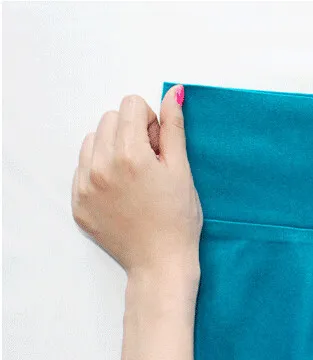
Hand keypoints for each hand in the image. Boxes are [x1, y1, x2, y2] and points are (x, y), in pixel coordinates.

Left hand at [72, 85, 201, 305]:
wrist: (161, 262)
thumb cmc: (179, 218)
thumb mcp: (182, 169)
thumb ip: (173, 127)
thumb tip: (173, 92)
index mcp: (129, 155)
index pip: (130, 105)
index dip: (151, 121)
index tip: (160, 146)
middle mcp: (100, 167)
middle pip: (109, 119)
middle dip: (131, 131)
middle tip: (150, 161)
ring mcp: (85, 187)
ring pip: (92, 141)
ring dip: (112, 148)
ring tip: (134, 176)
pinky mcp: (78, 203)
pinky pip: (82, 169)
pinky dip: (100, 171)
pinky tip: (122, 192)